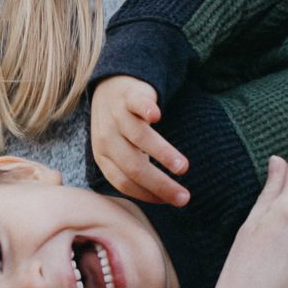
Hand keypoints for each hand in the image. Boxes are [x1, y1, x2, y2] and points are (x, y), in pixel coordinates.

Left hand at [91, 75, 190, 205]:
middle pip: (133, 166)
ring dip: (162, 154)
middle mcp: (107, 137)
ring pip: (139, 137)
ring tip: (183, 168)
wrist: (110, 85)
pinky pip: (136, 103)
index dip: (147, 194)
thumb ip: (133, 170)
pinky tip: (158, 116)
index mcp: (104, 156)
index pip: (123, 182)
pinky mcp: (129, 95)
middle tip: (183, 197)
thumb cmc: (121, 126)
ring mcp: (117, 115)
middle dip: (160, 184)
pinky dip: (145, 109)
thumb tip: (165, 199)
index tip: (170, 202)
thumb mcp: (119, 150)